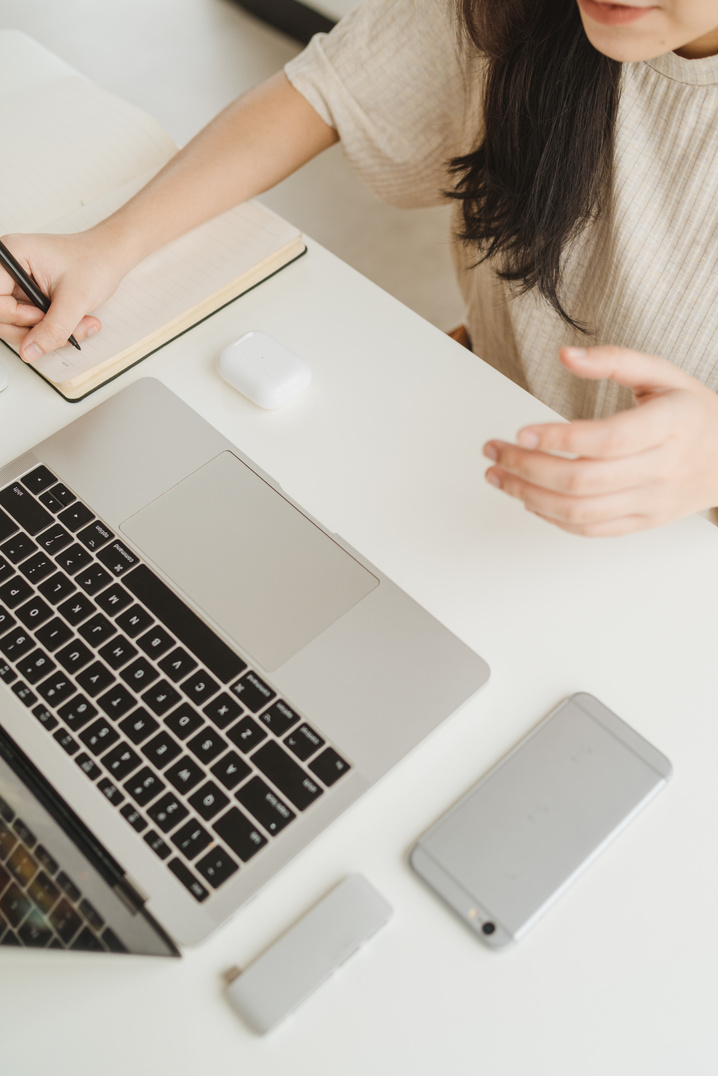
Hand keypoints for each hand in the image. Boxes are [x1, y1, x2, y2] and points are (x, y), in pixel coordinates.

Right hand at [0, 230, 124, 361]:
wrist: (108, 259)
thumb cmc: (94, 262)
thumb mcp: (77, 298)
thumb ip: (53, 328)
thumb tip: (29, 352)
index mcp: (13, 255)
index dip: (15, 314)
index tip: (42, 315)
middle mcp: (7, 269)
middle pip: (0, 315)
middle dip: (33, 330)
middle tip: (63, 324)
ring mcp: (14, 284)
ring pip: (12, 325)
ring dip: (45, 334)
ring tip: (77, 324)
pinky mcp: (23, 297)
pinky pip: (25, 325)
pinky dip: (48, 331)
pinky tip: (71, 323)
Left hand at [482, 346, 717, 536]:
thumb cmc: (693, 413)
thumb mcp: (664, 373)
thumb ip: (615, 359)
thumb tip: (566, 354)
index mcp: (670, 425)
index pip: (606, 440)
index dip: (558, 438)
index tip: (520, 430)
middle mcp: (661, 469)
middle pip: (583, 480)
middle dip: (527, 468)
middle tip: (494, 452)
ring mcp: (652, 501)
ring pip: (580, 511)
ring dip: (529, 496)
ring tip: (499, 477)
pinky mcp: (643, 522)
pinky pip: (591, 529)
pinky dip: (553, 517)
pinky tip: (529, 499)